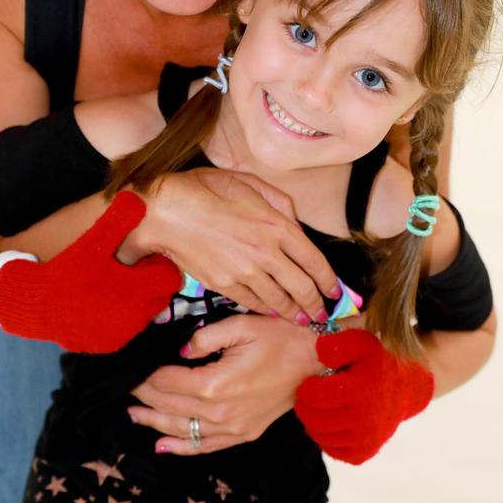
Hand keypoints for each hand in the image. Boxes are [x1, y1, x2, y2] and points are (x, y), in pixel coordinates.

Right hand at [0, 192, 181, 351]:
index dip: (158, 265)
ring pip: (144, 314)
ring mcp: (120, 334)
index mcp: (135, 292)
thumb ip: (117, 221)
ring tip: (115, 283)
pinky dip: (121, 315)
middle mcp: (133, 318)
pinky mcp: (107, 344)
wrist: (32, 305)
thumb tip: (137, 198)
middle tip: (130, 268)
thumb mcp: (92, 243)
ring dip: (137, 300)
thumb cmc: (64, 270)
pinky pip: (126, 327)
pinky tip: (103, 301)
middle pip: (159, 297)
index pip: (169, 279)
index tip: (144, 257)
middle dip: (150, 283)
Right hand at [120, 168, 341, 323]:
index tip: (335, 291)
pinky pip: (253, 303)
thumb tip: (295, 224)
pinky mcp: (225, 285)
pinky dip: (267, 310)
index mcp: (277, 225)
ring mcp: (245, 272)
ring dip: (295, 312)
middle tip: (323, 314)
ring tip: (302, 319)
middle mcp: (266, 252)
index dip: (329, 280)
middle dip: (317, 304)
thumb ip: (279, 203)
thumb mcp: (249, 183)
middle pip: (302, 287)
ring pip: (279, 300)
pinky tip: (273, 312)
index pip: (315, 260)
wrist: (167, 211)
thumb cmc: (205, 190)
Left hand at [127, 314, 322, 454]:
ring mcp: (233, 428)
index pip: (166, 382)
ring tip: (132, 414)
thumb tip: (180, 350)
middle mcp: (220, 413)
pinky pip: (206, 446)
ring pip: (182, 430)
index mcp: (216, 384)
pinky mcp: (244, 434)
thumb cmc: (281, 337)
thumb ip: (205, 337)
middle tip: (124, 388)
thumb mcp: (242, 325)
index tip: (130, 368)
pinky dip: (182, 447)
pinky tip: (162, 444)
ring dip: (154, 422)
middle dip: (144, 397)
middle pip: (169, 406)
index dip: (145, 376)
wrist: (317, 362)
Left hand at [294, 329, 433, 464]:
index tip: (306, 384)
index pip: (318, 396)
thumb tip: (319, 351)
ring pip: (322, 436)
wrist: (406, 389)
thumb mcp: (362, 344)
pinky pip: (333, 450)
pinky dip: (325, 438)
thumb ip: (340, 344)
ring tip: (316, 408)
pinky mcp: (364, 452)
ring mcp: (365, 439)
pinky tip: (329, 422)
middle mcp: (364, 419)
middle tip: (305, 398)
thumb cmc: (378, 362)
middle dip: (305, 408)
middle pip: (317, 420)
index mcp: (361, 391)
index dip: (306, 390)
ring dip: (313, 423)